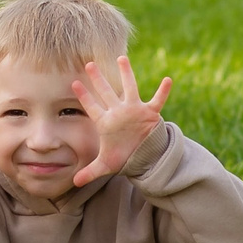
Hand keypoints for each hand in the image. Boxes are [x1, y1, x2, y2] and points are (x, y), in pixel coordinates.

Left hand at [69, 56, 173, 185]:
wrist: (144, 156)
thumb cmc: (124, 157)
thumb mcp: (106, 164)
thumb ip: (90, 171)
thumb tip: (75, 183)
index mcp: (106, 122)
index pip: (92, 107)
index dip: (83, 96)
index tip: (74, 83)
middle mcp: (119, 112)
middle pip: (107, 92)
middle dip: (98, 79)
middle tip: (89, 64)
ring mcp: (134, 110)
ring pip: (130, 88)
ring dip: (126, 74)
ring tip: (122, 58)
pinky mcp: (150, 113)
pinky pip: (158, 100)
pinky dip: (163, 91)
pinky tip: (168, 80)